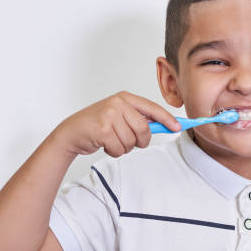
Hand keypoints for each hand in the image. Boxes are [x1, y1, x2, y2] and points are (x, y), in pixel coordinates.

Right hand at [53, 91, 180, 157]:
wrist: (71, 132)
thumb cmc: (98, 125)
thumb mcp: (119, 115)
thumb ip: (139, 118)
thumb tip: (165, 125)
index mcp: (125, 98)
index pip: (152, 108)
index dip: (167, 119)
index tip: (178, 127)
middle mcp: (118, 103)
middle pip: (144, 129)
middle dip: (140, 141)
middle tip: (131, 142)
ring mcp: (109, 115)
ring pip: (132, 141)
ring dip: (124, 147)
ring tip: (112, 140)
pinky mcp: (102, 129)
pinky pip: (120, 148)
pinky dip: (114, 152)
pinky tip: (104, 144)